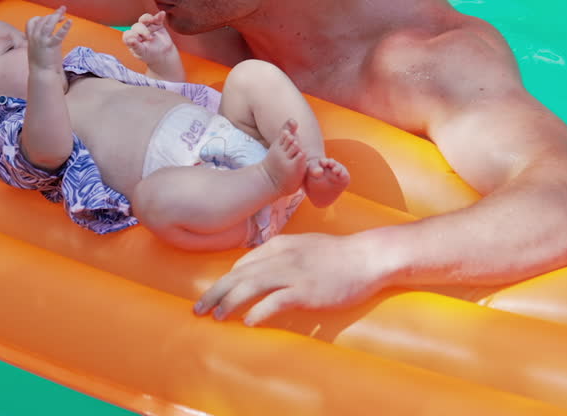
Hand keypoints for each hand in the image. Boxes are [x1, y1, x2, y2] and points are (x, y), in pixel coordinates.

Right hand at [26, 6, 71, 69]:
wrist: (41, 73)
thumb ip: (43, 39)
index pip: (32, 21)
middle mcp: (35, 37)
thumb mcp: (39, 47)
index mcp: (31, 37)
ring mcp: (42, 41)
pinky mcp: (50, 46)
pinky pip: (58, 35)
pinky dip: (64, 28)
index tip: (52, 17)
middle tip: (62, 10)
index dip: (42, 17)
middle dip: (52, 14)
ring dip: (56, 15)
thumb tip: (52, 33)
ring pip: (48, 24)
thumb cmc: (41, 62)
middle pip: (43, 20)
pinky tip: (70, 22)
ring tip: (64, 10)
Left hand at [122, 11, 176, 64]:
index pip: (128, 34)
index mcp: (131, 39)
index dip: (131, 35)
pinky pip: (157, 18)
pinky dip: (159, 16)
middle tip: (150, 38)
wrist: (164, 55)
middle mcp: (138, 31)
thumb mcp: (142, 53)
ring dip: (148, 18)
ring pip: (145, 19)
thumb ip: (136, 46)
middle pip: (137, 26)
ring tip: (153, 20)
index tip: (138, 39)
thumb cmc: (149, 55)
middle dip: (143, 31)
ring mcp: (147, 27)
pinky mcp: (157, 24)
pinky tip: (162, 13)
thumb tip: (130, 40)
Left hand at [194, 232, 386, 325]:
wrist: (367, 257)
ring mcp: (294, 273)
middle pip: (239, 274)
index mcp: (279, 245)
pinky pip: (276, 301)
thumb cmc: (337, 255)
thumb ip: (280, 255)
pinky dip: (259, 312)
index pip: (242, 263)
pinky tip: (248, 322)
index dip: (224, 280)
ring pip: (251, 285)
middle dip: (216, 292)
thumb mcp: (303, 246)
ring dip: (230, 302)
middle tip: (199, 309)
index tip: (212, 295)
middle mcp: (282, 257)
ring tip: (217, 317)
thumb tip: (259, 269)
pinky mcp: (307, 291)